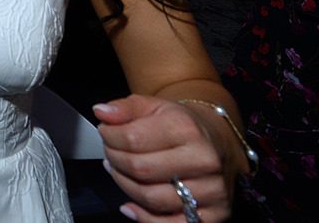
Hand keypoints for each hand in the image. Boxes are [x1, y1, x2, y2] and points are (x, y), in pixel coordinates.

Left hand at [96, 96, 234, 221]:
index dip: (110, 137)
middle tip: (109, 153)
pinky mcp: (215, 214)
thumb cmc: (182, 126)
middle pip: (140, 169)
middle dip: (115, 161)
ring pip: (151, 198)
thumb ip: (125, 108)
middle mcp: (203, 160)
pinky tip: (130, 206)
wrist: (216, 143)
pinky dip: (144, 218)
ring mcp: (211, 190)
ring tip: (119, 172)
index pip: (133, 138)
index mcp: (187, 129)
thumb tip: (102, 112)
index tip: (105, 133)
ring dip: (125, 187)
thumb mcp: (154, 106)